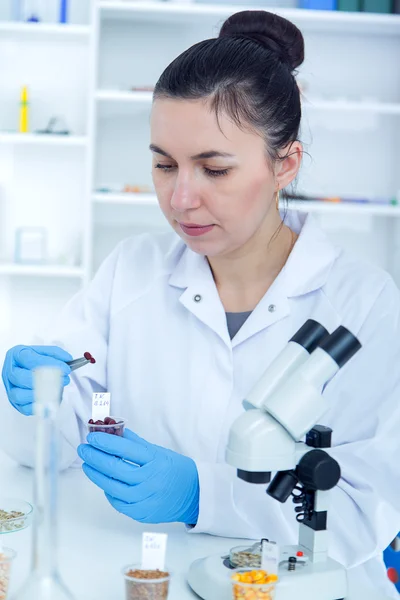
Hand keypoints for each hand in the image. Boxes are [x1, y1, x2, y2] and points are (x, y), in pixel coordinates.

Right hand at [2, 345, 72, 415]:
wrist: (26, 369)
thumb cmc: (35, 361)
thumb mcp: (44, 351)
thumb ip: (55, 353)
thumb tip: (67, 360)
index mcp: (16, 355)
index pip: (29, 359)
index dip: (48, 364)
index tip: (65, 368)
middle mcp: (10, 372)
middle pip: (21, 378)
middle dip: (44, 380)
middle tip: (62, 380)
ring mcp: (12, 389)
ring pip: (19, 395)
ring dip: (40, 394)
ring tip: (57, 390)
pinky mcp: (17, 403)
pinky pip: (25, 408)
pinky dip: (38, 406)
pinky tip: (50, 400)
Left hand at [77, 428, 199, 524]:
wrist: (195, 494)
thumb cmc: (175, 469)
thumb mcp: (159, 452)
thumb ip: (136, 444)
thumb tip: (115, 430)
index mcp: (156, 460)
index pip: (126, 449)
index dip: (106, 442)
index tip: (92, 437)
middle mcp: (150, 479)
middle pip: (115, 468)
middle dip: (95, 457)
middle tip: (84, 449)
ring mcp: (146, 498)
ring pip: (113, 487)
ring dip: (96, 475)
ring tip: (87, 465)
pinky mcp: (143, 513)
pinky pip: (119, 503)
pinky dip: (109, 492)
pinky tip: (103, 483)